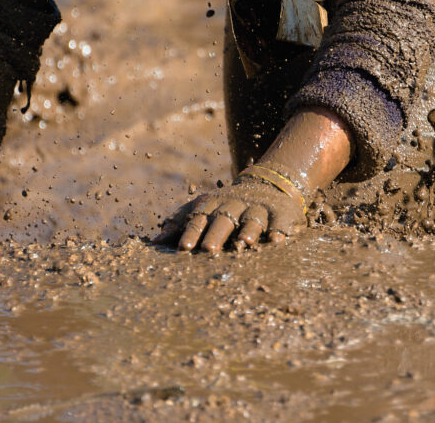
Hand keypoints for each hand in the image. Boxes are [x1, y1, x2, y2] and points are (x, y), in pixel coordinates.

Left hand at [177, 175, 306, 252]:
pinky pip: (279, 222)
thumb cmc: (226, 204)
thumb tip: (155, 242)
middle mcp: (234, 205)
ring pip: (251, 220)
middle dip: (215, 234)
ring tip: (244, 243)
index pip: (199, 219)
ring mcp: (257, 208)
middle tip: (208, 250)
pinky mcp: (280, 213)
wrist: (267, 183)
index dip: (191, 233)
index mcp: (213, 205)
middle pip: (223, 220)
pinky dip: (278, 231)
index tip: (183, 248)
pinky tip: (276, 241)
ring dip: (248, 231)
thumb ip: (179, 223)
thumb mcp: (202, 207)